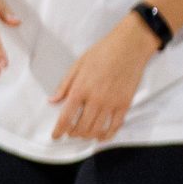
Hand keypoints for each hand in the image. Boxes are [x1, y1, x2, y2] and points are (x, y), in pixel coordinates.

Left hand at [49, 16, 159, 141]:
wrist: (129, 46)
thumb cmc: (103, 52)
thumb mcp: (77, 65)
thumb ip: (64, 85)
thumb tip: (53, 100)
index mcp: (80, 89)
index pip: (66, 118)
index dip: (59, 131)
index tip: (56, 135)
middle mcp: (95, 99)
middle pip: (81, 128)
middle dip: (73, 134)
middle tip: (70, 133)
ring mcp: (112, 103)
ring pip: (97, 129)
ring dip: (88, 136)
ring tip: (84, 134)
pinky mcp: (125, 103)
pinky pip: (116, 125)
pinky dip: (108, 134)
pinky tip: (103, 136)